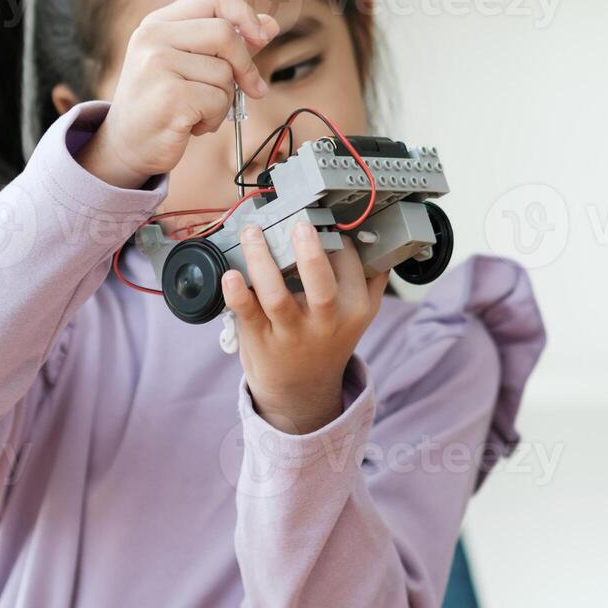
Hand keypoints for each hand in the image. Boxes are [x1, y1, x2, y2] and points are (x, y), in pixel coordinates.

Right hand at [79, 0, 279, 187]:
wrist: (125, 146)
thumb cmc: (161, 104)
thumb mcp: (190, 65)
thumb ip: (227, 44)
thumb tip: (270, 25)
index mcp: (158, 23)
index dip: (243, 14)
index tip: (261, 37)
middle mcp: (153, 37)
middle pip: (225, 33)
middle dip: (245, 66)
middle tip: (251, 89)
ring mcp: (157, 65)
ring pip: (224, 73)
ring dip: (224, 101)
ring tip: (198, 112)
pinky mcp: (169, 97)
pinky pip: (218, 101)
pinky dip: (215, 119)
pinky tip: (192, 125)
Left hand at [223, 221, 389, 434]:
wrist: (302, 390)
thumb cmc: (327, 340)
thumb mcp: (359, 315)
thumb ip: (371, 280)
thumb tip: (376, 239)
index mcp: (354, 308)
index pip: (349, 263)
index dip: (333, 235)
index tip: (320, 217)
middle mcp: (325, 321)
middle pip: (321, 286)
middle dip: (310, 253)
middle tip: (299, 224)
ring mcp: (291, 332)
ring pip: (277, 296)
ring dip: (262, 262)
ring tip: (253, 233)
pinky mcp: (261, 339)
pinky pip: (247, 314)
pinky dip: (237, 294)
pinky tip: (230, 274)